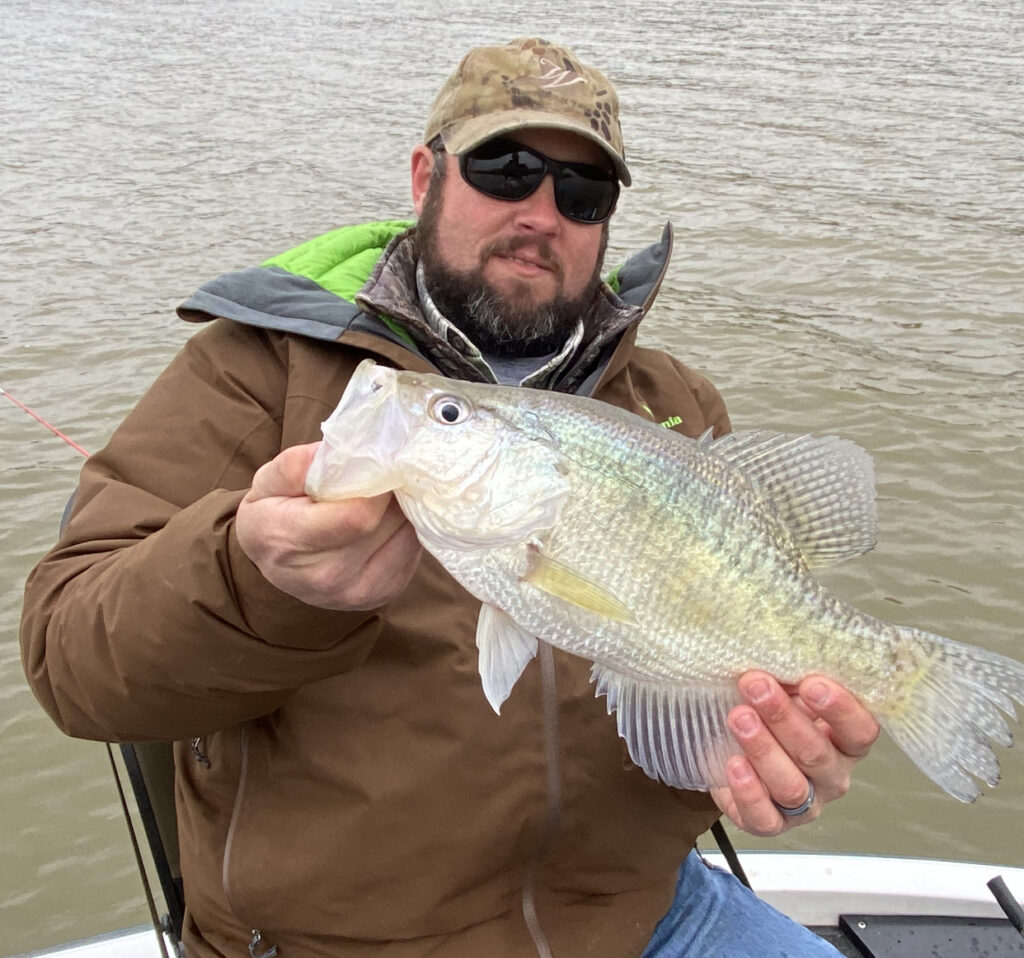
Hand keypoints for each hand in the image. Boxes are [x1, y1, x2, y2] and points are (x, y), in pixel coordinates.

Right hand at [235, 443, 421, 610]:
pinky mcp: (384, 593)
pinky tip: (388, 519)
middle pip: (386, 523)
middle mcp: (326, 576)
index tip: (378, 462)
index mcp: (290, 541)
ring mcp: (358, 591)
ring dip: (403, 510)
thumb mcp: (267, 482)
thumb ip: (295, 465)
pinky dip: (406, 529)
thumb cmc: (272, 515)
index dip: (377, 483)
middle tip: (385, 473)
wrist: (275, 564)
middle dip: (392, 491)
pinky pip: (413, 551)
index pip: (357, 515)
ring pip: (406, 535)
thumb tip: (338, 452)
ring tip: (385, 496)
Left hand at [711, 671, 879, 835]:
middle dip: (783, 718)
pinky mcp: (770, 823)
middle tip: (756, 686)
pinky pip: (764, 818)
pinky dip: (748, 792)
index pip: (861, 731)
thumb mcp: (782, 688)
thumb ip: (789, 675)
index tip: (811, 683)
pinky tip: (734, 764)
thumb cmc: (765, 713)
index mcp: (844, 741)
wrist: (727, 746)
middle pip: (817, 754)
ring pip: (791, 786)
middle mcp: (831, 776)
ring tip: (738, 718)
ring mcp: (804, 804)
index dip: (841, 710)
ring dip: (763, 749)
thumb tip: (776, 647)